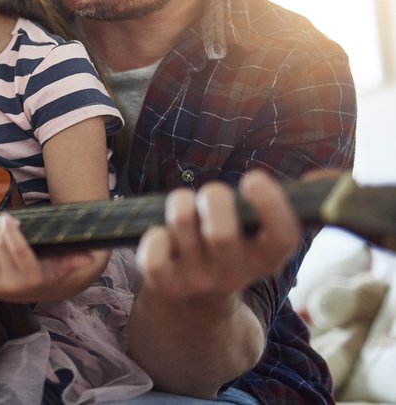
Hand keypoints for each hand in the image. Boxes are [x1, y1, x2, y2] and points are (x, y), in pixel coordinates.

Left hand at [0, 213, 102, 302]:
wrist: (33, 292)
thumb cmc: (49, 272)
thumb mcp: (62, 265)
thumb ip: (75, 260)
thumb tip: (91, 256)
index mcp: (33, 279)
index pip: (17, 249)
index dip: (10, 230)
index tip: (9, 217)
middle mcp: (13, 286)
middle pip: (0, 248)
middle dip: (1, 230)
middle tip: (5, 220)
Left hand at [136, 169, 300, 303]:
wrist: (196, 304)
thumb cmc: (230, 248)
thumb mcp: (260, 235)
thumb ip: (285, 205)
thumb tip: (326, 176)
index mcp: (267, 259)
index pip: (282, 237)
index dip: (271, 205)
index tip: (255, 178)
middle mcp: (234, 274)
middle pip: (222, 233)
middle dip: (213, 197)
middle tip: (212, 193)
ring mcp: (197, 280)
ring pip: (183, 224)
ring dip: (181, 201)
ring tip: (184, 203)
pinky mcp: (164, 284)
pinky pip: (153, 253)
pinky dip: (154, 233)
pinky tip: (162, 233)